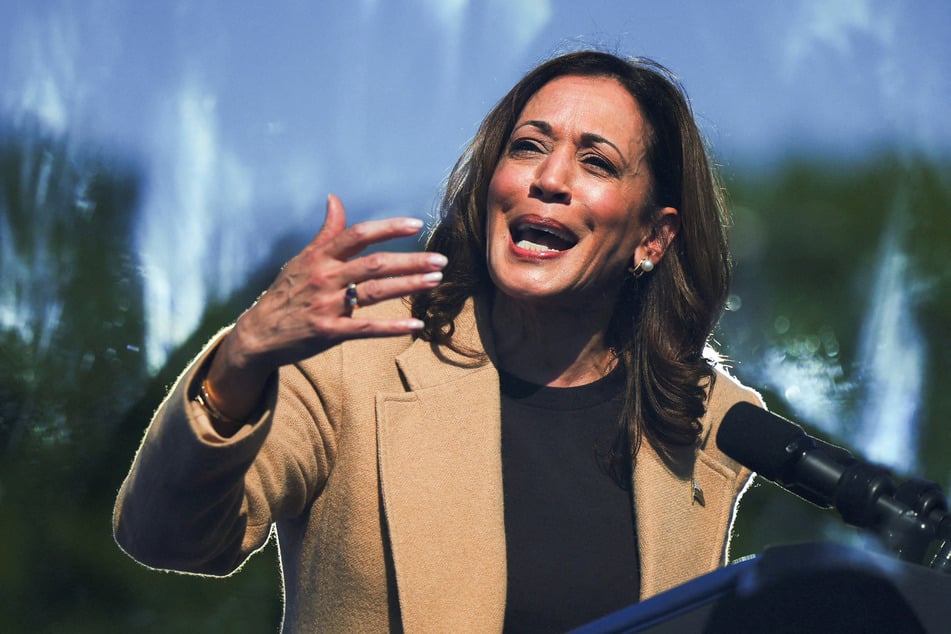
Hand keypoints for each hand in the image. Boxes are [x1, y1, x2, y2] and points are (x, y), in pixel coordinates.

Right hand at [204, 194, 445, 427]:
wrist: (258, 333)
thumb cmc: (285, 293)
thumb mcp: (301, 259)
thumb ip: (326, 233)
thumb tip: (335, 199)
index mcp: (320, 257)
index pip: (358, 235)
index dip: (388, 228)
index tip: (416, 225)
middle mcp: (325, 278)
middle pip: (375, 264)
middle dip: (411, 261)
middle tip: (440, 260)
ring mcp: (327, 305)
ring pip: (375, 292)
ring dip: (408, 285)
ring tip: (435, 281)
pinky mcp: (329, 332)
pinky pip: (366, 328)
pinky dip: (392, 327)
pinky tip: (416, 324)